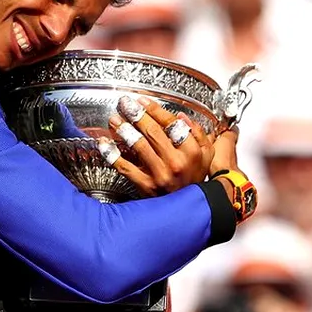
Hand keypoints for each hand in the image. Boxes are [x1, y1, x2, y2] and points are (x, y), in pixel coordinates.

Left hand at [100, 96, 214, 195]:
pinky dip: (112, 154)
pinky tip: (105, 144)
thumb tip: (181, 117)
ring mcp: (160, 174)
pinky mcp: (146, 186)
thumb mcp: (206, 155)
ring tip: (114, 120)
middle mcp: (176, 162)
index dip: (154, 109)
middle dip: (136, 115)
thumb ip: (197, 133)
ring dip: (123, 129)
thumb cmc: (195, 180)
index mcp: (191, 152)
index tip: (143, 101)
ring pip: (138, 145)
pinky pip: (125, 167)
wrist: (190, 210)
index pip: (171, 123)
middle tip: (125, 104)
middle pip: (153, 131)